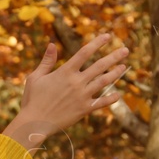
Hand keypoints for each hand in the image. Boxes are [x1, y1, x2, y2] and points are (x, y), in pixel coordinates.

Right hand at [1, 33, 129, 149]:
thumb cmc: (32, 99)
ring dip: (116, 73)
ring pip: (104, 81)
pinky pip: (102, 102)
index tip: (107, 36)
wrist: (34, 123)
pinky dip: (112, 98)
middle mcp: (76, 82)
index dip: (97, 42)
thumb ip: (46, 61)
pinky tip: (118, 94)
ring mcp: (82, 95)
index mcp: (65, 72)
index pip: (85, 52)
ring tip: (124, 67)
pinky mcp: (84, 109)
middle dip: (115, 56)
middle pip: (100, 65)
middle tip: (126, 50)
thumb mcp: (35, 77)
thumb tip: (52, 44)